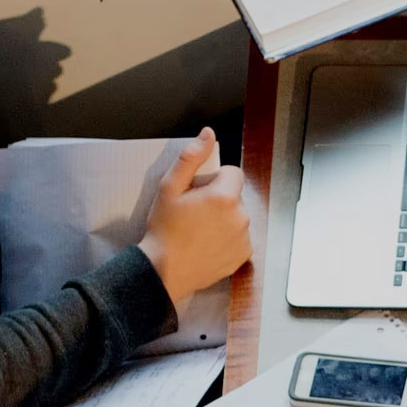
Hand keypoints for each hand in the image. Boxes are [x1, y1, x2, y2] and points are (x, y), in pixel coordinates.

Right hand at [136, 128, 249, 310]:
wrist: (163, 271)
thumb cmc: (164, 230)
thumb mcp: (169, 188)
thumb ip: (191, 158)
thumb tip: (208, 135)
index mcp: (225, 197)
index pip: (233, 172)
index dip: (215, 179)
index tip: (199, 191)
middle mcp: (240, 217)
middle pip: (235, 195)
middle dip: (219, 199)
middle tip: (195, 212)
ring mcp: (243, 238)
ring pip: (237, 216)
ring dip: (224, 219)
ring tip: (199, 230)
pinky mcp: (242, 255)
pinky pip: (239, 237)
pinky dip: (227, 238)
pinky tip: (207, 243)